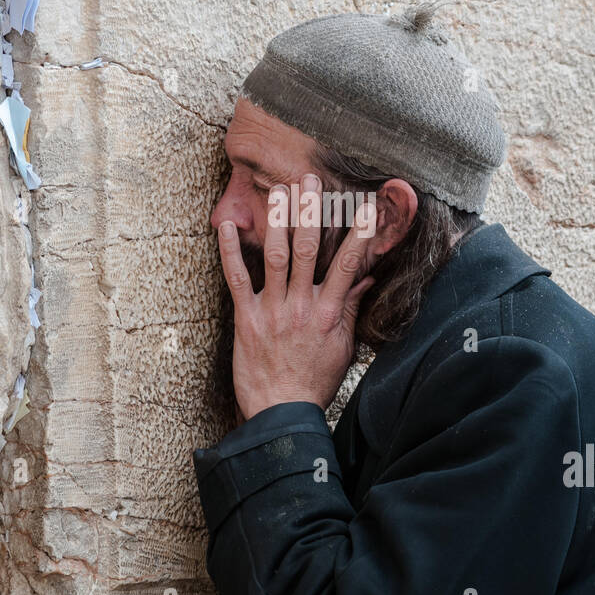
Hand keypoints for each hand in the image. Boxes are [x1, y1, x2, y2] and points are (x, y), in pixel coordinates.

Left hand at [218, 174, 375, 420]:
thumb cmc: (314, 382)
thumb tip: (367, 279)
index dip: (359, 234)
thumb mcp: (342, 347)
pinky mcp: (247, 319)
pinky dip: (230, 251)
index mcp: (329, 313)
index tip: (368, 206)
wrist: (282, 414)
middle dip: (310, 211)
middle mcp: (302, 307)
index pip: (348, 265)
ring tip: (279, 190)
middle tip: (309, 179)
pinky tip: (226, 225)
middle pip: (309, 250)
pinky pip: (237, 279)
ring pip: (276, 257)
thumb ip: (350, 309)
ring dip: (278, 221)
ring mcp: (273, 311)